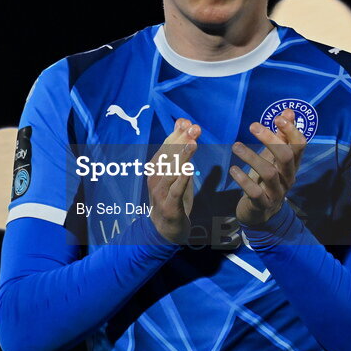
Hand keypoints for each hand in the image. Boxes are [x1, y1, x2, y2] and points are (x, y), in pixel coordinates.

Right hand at [147, 118, 199, 244]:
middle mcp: (155, 177)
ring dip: (182, 157)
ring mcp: (160, 191)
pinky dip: (182, 179)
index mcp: (156, 166)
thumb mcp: (176, 171)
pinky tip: (189, 169)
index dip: (176, 133)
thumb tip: (184, 123)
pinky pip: (175, 190)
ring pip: (171, 171)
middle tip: (195, 128)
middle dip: (182, 140)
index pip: (166, 145)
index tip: (188, 122)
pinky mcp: (169, 205)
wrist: (165, 228)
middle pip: (168, 155)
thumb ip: (180, 149)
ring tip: (192, 144)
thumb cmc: (172, 196)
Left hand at [229, 110, 306, 227]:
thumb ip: (281, 136)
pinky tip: (233, 169)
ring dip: (251, 157)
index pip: (300, 145)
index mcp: (292, 164)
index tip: (277, 118)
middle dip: (270, 139)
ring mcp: (277, 192)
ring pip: (269, 172)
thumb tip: (289, 111)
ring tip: (235, 146)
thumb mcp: (274, 157)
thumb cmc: (266, 180)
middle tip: (252, 125)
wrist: (261, 213)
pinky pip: (255, 192)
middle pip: (286, 156)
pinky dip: (243, 180)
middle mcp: (288, 177)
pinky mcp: (263, 204)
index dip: (291, 131)